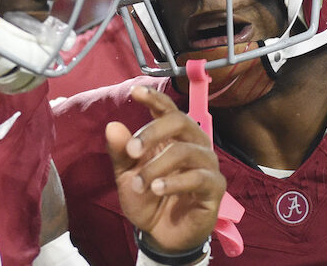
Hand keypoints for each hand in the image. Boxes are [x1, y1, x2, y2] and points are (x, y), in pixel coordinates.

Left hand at [106, 85, 224, 253]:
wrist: (160, 235)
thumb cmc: (147, 199)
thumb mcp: (127, 176)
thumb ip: (121, 153)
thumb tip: (112, 126)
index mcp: (173, 136)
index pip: (167, 109)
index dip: (154, 98)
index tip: (136, 92)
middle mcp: (193, 144)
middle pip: (180, 121)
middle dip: (152, 132)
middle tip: (131, 151)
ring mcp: (207, 165)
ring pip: (185, 151)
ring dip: (156, 167)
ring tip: (139, 185)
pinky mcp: (215, 187)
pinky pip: (198, 177)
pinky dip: (174, 182)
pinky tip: (157, 190)